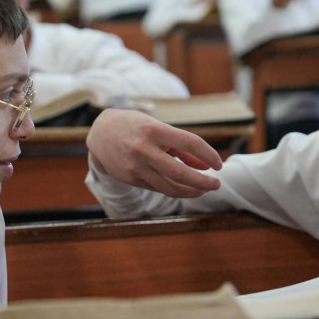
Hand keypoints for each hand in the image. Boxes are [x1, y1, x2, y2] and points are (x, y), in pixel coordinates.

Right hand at [86, 109, 222, 197]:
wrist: (100, 133)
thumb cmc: (136, 127)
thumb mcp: (159, 128)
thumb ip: (183, 147)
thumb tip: (207, 166)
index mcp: (155, 131)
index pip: (191, 143)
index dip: (209, 155)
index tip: (218, 164)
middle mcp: (144, 150)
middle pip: (182, 173)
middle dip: (204, 182)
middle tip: (216, 184)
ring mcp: (136, 167)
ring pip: (171, 188)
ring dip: (192, 191)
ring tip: (204, 189)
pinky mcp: (131, 179)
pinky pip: (159, 188)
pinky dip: (176, 190)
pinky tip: (185, 188)